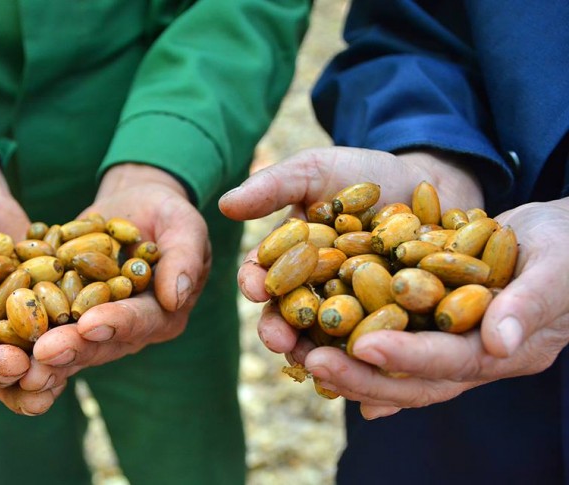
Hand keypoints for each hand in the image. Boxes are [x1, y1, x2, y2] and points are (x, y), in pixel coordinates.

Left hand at [0, 163, 210, 412]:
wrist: (132, 206)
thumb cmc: (165, 212)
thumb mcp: (183, 224)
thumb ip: (184, 257)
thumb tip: (177, 296)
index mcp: (165, 314)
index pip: (140, 321)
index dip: (116, 323)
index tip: (89, 324)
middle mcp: (131, 330)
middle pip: (100, 342)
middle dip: (72, 347)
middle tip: (43, 353)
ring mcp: (97, 326)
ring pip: (69, 343)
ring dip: (42, 352)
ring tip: (15, 359)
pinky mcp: (68, 316)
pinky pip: (44, 325)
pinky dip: (20, 331)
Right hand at [218, 146, 494, 416]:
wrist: (430, 180)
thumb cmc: (363, 172)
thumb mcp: (315, 170)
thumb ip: (273, 187)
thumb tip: (224, 204)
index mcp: (291, 264)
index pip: (265, 276)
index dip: (256, 283)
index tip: (256, 288)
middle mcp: (317, 295)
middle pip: (292, 318)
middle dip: (282, 331)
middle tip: (279, 342)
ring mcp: (355, 314)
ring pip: (333, 341)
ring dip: (324, 356)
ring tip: (323, 366)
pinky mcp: (395, 327)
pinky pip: (384, 348)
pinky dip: (377, 361)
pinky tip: (374, 375)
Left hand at [310, 197, 568, 418]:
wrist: (558, 239)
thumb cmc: (567, 246)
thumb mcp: (557, 265)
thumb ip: (531, 302)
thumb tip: (498, 343)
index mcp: (510, 351)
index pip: (452, 362)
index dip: (408, 357)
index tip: (361, 348)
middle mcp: (475, 359)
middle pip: (413, 379)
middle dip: (362, 375)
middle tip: (312, 362)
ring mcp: (452, 345)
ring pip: (394, 369)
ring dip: (348, 367)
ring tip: (301, 356)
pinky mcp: (433, 326)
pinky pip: (390, 342)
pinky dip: (357, 349)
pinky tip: (319, 349)